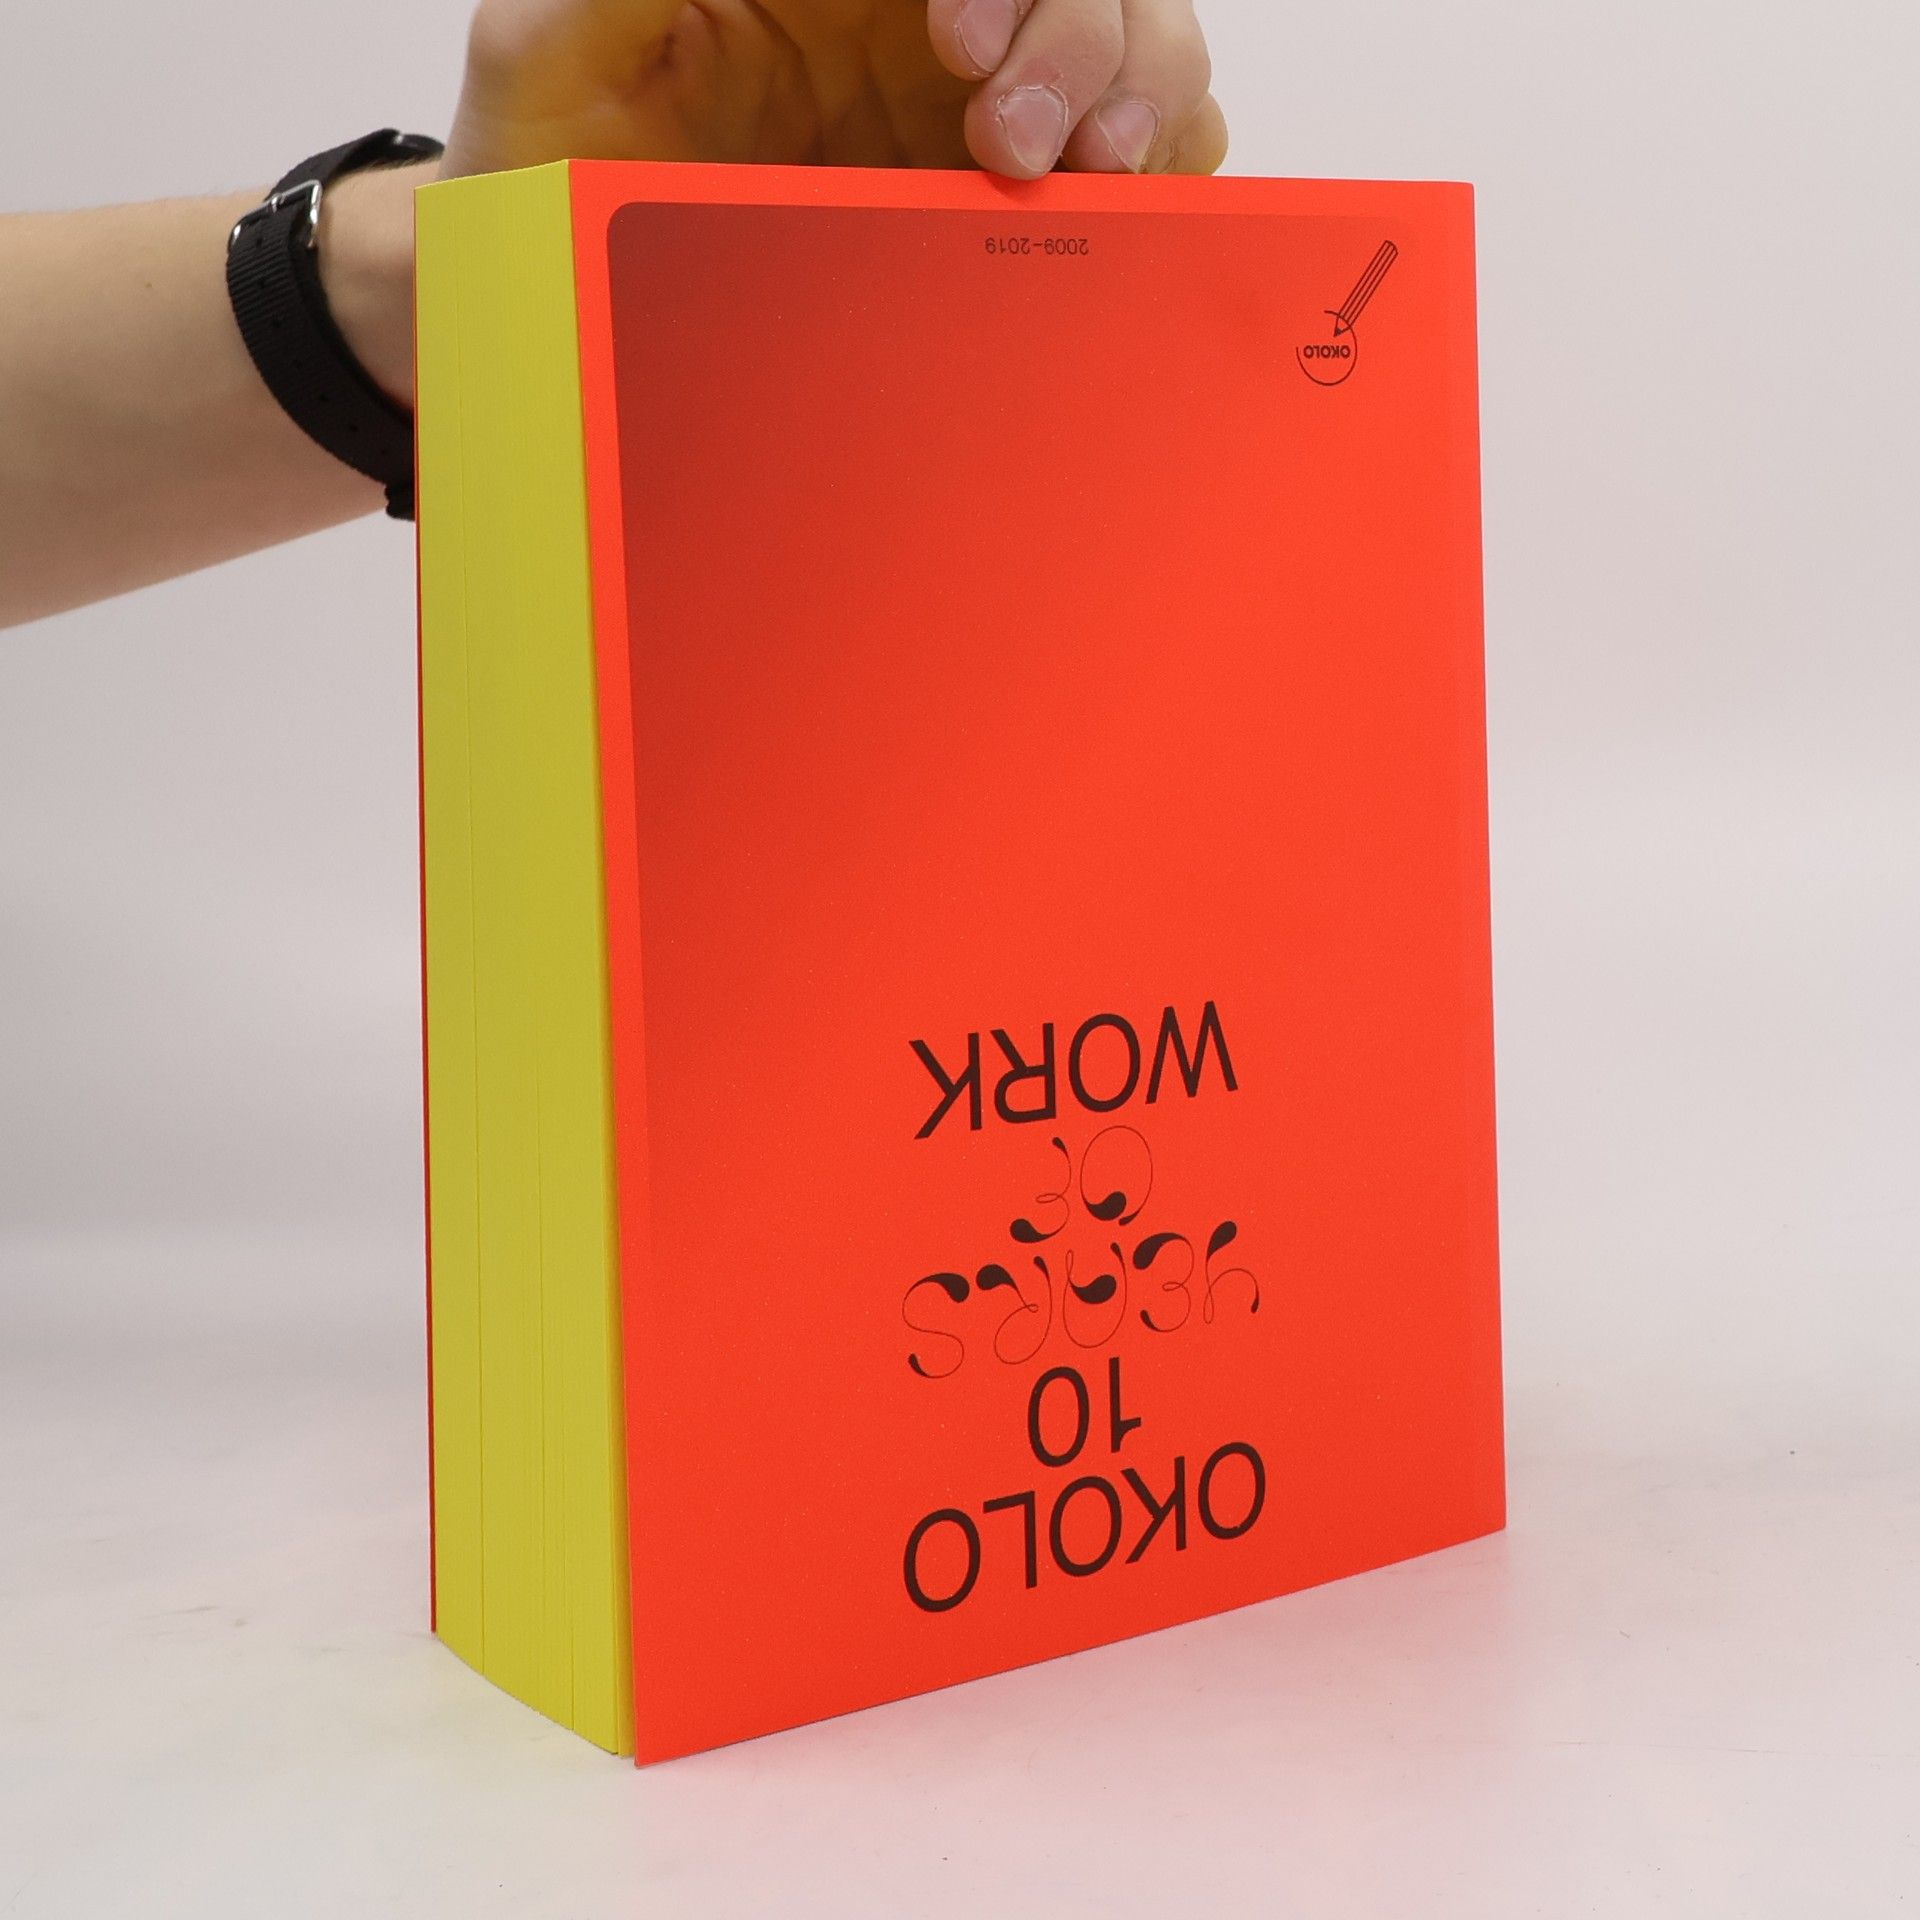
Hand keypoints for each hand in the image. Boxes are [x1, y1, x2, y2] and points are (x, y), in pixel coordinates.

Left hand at [441, 0, 1227, 182]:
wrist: (549, 310)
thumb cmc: (543, 169)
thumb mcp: (553, 42)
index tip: (962, 37)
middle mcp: (918, 31)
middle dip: (1085, 38)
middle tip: (1018, 141)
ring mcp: (967, 122)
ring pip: (1138, 54)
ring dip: (1143, 96)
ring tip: (1087, 173)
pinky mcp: (996, 221)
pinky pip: (1134, 168)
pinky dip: (1164, 168)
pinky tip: (1117, 207)